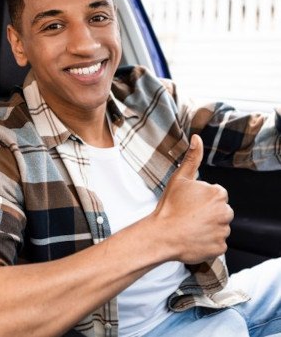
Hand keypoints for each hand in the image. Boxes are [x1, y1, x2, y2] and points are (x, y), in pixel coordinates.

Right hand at [154, 134, 233, 263]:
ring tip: (190, 227)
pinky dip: (208, 242)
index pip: (217, 195)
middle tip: (189, 215)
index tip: (189, 203)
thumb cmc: (170, 206)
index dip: (202, 199)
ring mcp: (223, 231)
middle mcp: (225, 212)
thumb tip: (197, 138)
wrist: (162, 235)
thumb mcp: (179, 178)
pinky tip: (193, 238)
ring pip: (219, 227)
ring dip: (209, 227)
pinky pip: (217, 243)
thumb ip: (192, 158)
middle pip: (220, 211)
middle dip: (208, 213)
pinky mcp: (220, 248)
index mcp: (218, 194)